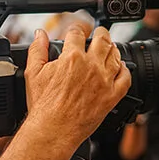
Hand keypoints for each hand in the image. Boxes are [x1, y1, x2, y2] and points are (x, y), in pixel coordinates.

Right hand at [24, 11, 130, 146]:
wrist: (54, 129)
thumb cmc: (43, 106)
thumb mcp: (33, 73)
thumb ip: (37, 50)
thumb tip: (40, 34)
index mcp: (72, 57)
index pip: (77, 33)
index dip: (75, 30)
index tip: (75, 32)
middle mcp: (91, 65)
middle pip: (102, 39)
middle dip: (100, 33)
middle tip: (99, 33)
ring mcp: (104, 80)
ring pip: (116, 56)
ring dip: (112, 49)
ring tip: (109, 48)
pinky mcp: (112, 95)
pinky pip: (125, 78)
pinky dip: (124, 70)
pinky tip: (120, 68)